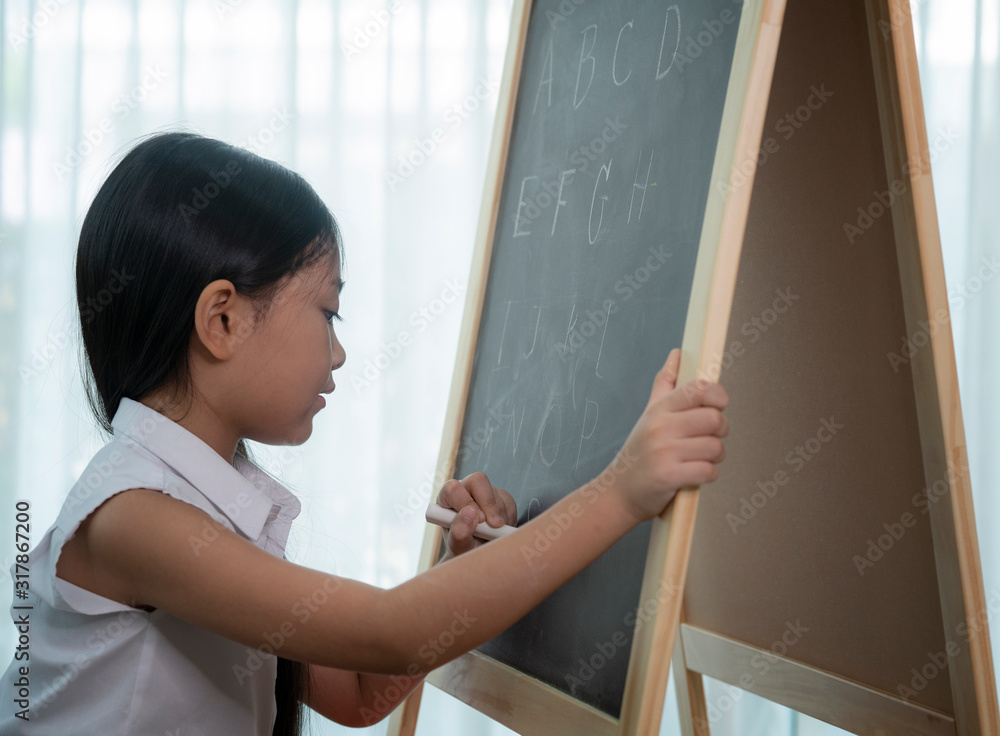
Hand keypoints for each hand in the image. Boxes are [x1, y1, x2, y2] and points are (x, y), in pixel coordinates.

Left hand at [436, 472, 516, 558]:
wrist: (479, 556)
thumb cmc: (463, 549)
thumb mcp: (459, 547)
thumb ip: (459, 533)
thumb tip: (469, 513)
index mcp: (446, 499)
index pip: (452, 489)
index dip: (466, 502)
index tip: (479, 521)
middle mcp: (464, 490)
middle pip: (477, 480)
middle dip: (488, 504)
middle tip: (494, 525)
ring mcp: (482, 492)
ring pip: (496, 494)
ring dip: (499, 516)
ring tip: (492, 534)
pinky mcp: (499, 496)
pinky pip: (508, 502)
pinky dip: (508, 518)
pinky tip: (499, 529)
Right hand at [605, 348, 728, 521]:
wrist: (619, 492)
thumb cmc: (638, 453)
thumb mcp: (649, 414)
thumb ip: (665, 383)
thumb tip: (676, 354)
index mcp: (659, 409)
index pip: (698, 388)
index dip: (717, 395)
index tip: (718, 405)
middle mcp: (661, 427)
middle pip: (715, 419)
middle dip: (720, 432)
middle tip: (708, 438)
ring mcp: (664, 452)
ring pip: (716, 447)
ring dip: (715, 457)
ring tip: (699, 458)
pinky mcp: (669, 476)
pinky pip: (708, 471)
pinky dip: (708, 475)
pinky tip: (695, 474)